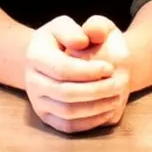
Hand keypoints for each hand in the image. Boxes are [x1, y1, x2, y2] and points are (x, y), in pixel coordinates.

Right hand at [24, 15, 130, 134]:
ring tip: (116, 97)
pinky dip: (90, 122)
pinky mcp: (46, 118)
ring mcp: (37, 102)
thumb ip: (72, 29)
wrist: (46, 59)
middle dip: (96, 90)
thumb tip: (81, 41)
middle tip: (119, 84)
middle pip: (65, 93)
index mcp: (35, 57)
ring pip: (68, 112)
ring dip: (96, 107)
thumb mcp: (63, 25)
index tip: (110, 67)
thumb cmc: (61, 40)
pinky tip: (107, 110)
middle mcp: (32, 82)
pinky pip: (68, 126)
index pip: (62, 69)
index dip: (88, 71)